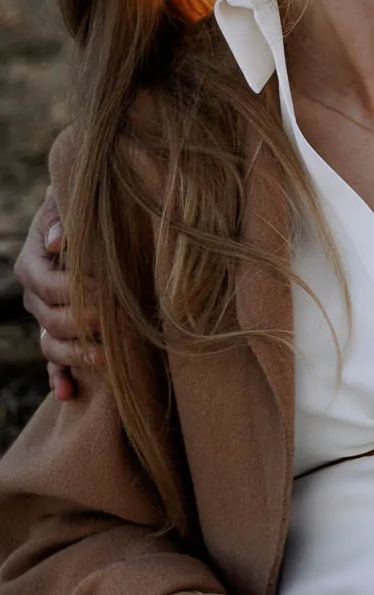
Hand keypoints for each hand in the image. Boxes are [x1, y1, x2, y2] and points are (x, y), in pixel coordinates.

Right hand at [16, 188, 99, 399]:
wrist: (101, 220)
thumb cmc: (92, 207)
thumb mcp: (74, 202)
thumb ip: (63, 216)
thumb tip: (57, 241)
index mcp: (33, 260)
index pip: (44, 281)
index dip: (71, 288)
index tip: (105, 288)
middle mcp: (35, 294)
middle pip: (50, 317)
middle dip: (83, 322)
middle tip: (118, 322)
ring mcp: (46, 319)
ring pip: (51, 344)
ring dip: (76, 354)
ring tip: (106, 359)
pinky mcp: (61, 336)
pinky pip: (53, 364)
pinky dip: (58, 378)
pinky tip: (68, 392)